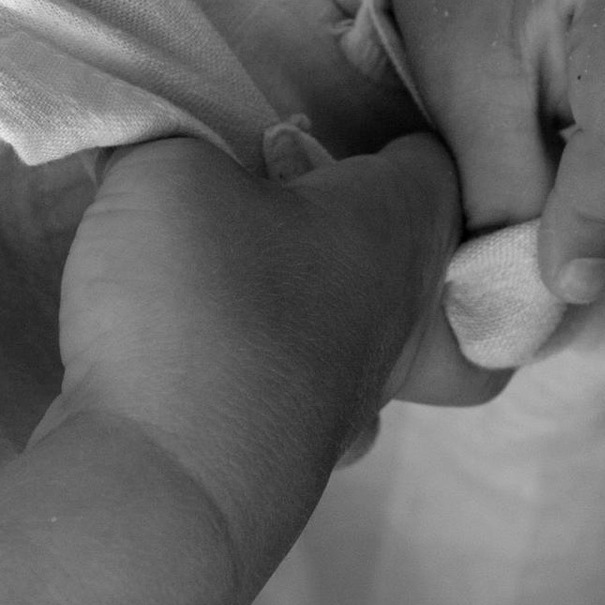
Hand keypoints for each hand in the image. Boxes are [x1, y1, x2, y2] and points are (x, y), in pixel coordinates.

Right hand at [51, 129, 492, 523]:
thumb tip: (165, 144)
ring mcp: (361, 400)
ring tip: (260, 284)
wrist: (168, 482)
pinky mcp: (300, 461)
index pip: (434, 161)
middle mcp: (403, 316)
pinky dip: (279, 379)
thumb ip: (173, 141)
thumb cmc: (196, 300)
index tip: (337, 121)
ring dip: (337, 313)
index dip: (390, 133)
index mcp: (400, 225)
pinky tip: (220, 362)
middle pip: (439, 268)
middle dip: (395, 236)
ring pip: (383, 346)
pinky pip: (310, 400)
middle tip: (321, 211)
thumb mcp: (165, 172)